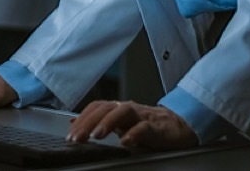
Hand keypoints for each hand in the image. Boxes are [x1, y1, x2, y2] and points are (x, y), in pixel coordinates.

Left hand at [67, 100, 198, 149]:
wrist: (179, 126)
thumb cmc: (148, 126)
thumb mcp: (120, 124)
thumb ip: (99, 122)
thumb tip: (73, 122)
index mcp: (118, 108)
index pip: (96, 108)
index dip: (82, 119)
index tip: (70, 134)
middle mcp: (128, 109)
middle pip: (106, 108)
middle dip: (89, 122)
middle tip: (77, 138)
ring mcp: (143, 116)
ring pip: (123, 112)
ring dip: (108, 123)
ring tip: (97, 135)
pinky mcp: (157, 127)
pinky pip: (144, 128)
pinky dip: (133, 133)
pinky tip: (125, 142)